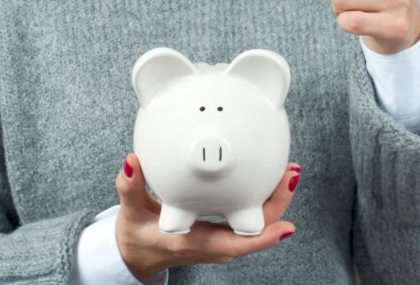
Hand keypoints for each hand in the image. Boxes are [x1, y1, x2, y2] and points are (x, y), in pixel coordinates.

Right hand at [114, 153, 298, 281]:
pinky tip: (268, 182)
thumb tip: (131, 163)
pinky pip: (249, 220)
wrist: (138, 255)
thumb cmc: (137, 238)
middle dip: (277, 204)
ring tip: (286, 174)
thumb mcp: (130, 213)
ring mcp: (220, 240)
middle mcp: (212, 245)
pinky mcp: (221, 233)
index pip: (234, 244)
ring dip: (274, 201)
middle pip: (256, 230)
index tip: (285, 227)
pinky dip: (262, 201)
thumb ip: (129, 188)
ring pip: (256, 224)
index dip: (263, 237)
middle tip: (290, 175)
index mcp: (193, 242)